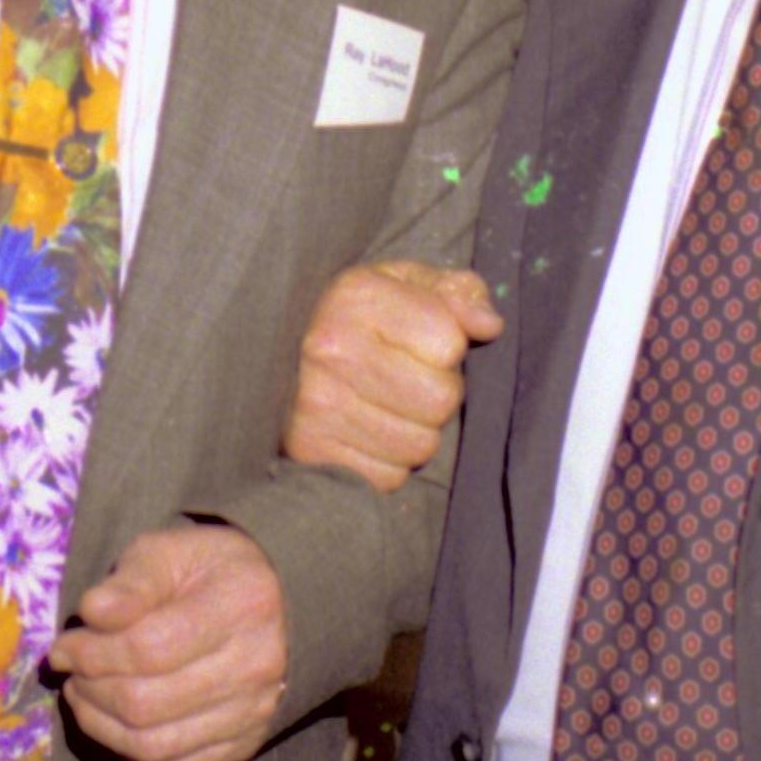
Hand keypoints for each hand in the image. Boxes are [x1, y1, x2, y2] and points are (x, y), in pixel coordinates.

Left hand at [47, 523, 287, 760]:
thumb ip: (131, 582)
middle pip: (145, 704)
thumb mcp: (171, 553)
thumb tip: (91, 614)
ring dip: (101, 726)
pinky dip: (130, 751)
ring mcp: (254, 713)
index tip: (64, 647)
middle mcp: (256, 666)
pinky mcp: (246, 744)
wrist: (281, 602)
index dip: (91, 654)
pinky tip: (117, 721)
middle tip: (73, 672)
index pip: (147, 648)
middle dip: (91, 690)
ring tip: (85, 696)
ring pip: (153, 745)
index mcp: (241, 605)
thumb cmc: (213, 572)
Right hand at [282, 259, 501, 492]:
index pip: (450, 341)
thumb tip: (489, 325)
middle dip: (437, 392)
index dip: (449, 346)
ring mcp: (315, 404)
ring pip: (420, 445)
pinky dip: (388, 462)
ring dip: (416, 431)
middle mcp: (331, 348)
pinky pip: (389, 476)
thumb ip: (455, 293)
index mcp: (359, 295)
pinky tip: (367, 433)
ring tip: (388, 406)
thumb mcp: (404, 284)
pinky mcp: (307, 450)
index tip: (421, 342)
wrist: (270, 350)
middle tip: (408, 380)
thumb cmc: (355, 315)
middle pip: (441, 399)